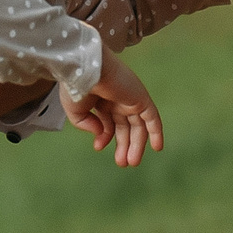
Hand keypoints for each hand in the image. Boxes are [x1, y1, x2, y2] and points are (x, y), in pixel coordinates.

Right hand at [64, 49, 163, 166]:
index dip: (105, 137)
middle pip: (125, 126)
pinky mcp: (141, 98)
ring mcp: (130, 98)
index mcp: (100, 99)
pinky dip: (156, 132)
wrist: (86, 68)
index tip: (99, 147)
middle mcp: (116, 99)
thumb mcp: (75, 110)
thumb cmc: (76, 86)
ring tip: (132, 162)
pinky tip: (157, 148)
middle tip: (123, 163)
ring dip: (136, 144)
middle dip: (124, 145)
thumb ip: (86, 125)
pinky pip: (152, 118)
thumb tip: (101, 135)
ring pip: (138, 125)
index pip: (107, 122)